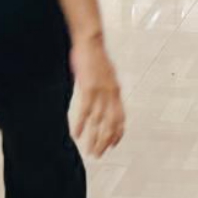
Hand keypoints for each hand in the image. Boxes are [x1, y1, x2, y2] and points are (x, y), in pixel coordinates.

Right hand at [69, 37, 124, 156]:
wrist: (92, 42)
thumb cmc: (96, 59)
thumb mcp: (106, 76)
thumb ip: (106, 89)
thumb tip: (105, 98)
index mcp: (116, 91)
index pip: (120, 118)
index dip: (117, 134)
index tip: (112, 146)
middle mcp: (111, 94)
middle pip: (111, 124)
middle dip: (105, 142)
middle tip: (98, 155)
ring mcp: (101, 92)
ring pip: (99, 122)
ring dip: (94, 138)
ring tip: (90, 151)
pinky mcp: (88, 88)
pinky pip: (85, 111)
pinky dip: (81, 124)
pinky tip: (76, 135)